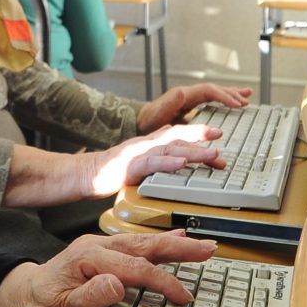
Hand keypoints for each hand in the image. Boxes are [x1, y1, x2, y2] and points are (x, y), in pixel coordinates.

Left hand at [0, 232, 217, 306]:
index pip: (135, 269)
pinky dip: (159, 244)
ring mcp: (100, 245)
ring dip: (175, 243)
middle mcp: (96, 246)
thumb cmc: (39, 305)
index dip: (162, 282)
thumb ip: (89, 297)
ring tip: (201, 245)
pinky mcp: (103, 251)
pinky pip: (137, 245)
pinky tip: (175, 241)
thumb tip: (117, 285)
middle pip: (145, 245)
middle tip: (208, 249)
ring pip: (144, 242)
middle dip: (180, 247)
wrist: (22, 294)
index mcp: (88, 258)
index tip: (183, 295)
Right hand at [71, 123, 224, 197]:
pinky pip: (153, 163)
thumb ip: (154, 146)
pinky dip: (169, 162)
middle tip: (220, 137)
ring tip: (212, 154)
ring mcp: (139, 154)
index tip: (218, 134)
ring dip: (193, 151)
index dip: (197, 132)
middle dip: (200, 136)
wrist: (86, 174)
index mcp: (150, 142)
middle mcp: (147, 144)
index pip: (177, 133)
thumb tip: (170, 136)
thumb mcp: (138, 155)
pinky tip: (181, 163)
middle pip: (178, 137)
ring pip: (170, 149)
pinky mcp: (131, 166)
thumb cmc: (112, 168)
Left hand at [136, 83, 252, 134]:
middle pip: (215, 90)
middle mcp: (188, 95)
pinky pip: (210, 102)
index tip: (237, 105)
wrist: (140, 124)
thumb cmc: (148, 122)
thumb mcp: (157, 115)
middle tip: (247, 101)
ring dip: (231, 95)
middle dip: (231, 94)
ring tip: (247, 97)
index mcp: (184, 95)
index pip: (209, 91)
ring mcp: (190, 100)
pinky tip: (232, 106)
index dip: (224, 96)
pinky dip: (223, 102)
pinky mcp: (190, 107)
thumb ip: (168, 104)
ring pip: (215, 94)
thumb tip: (181, 91)